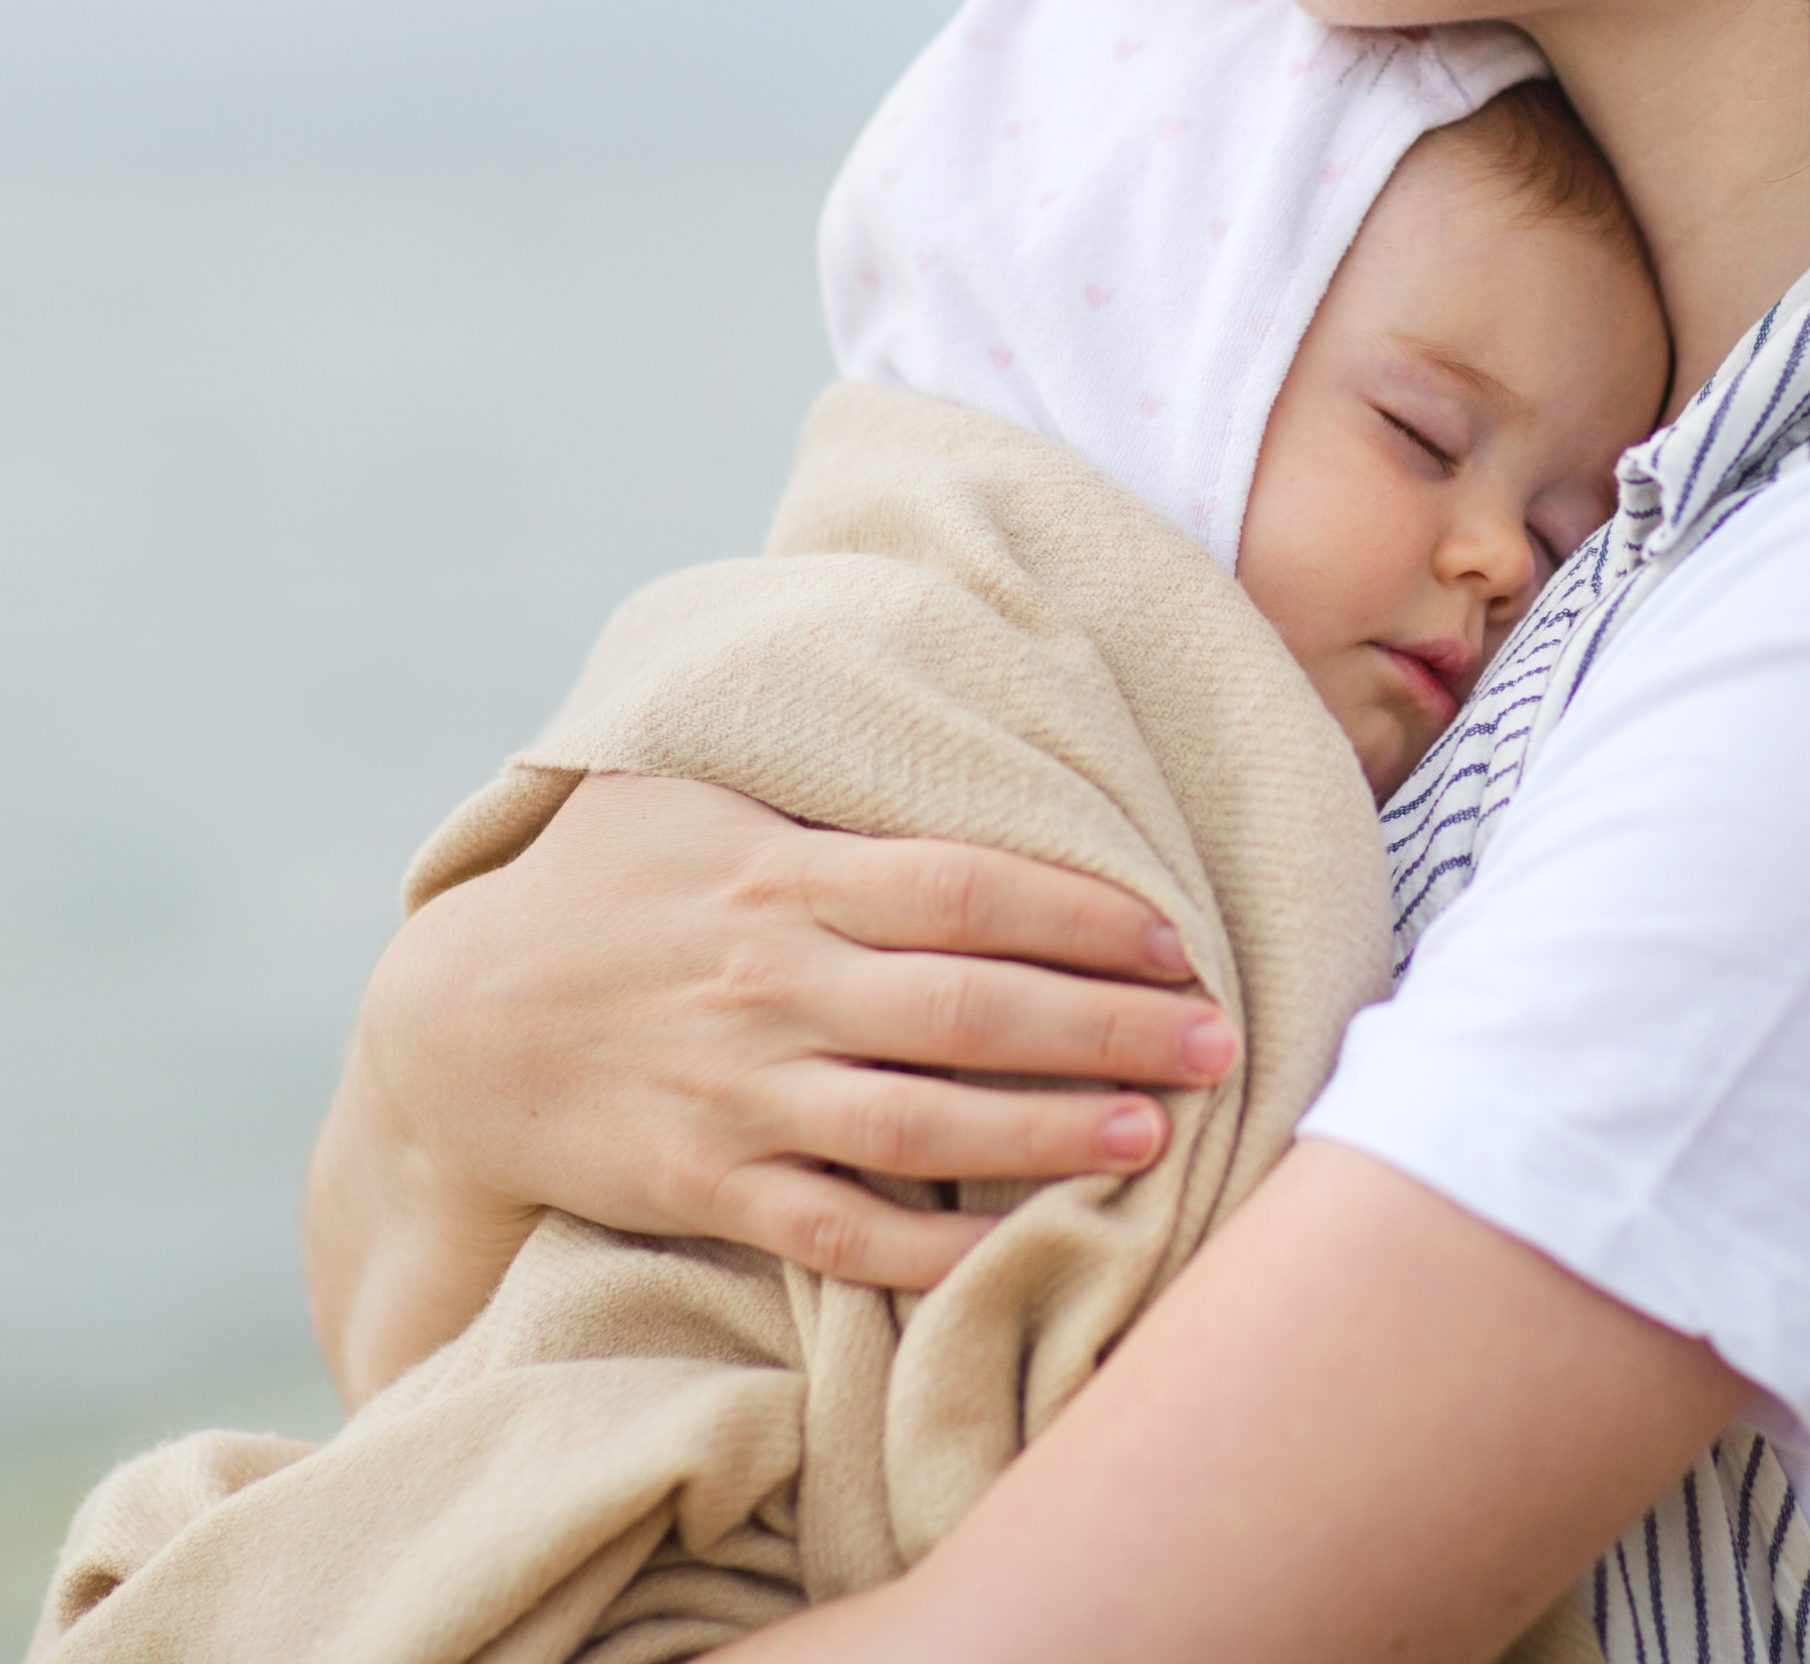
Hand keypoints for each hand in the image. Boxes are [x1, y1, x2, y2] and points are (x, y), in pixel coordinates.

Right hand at [308, 773, 1234, 1393]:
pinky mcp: (706, 1185)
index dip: (1084, 913)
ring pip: (920, 1121)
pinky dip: (929, 1244)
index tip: (1178, 935)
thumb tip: (943, 698)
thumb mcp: (687, 789)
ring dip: (1047, 1132)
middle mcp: (771, 981)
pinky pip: (836, 1229)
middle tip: (1221, 1038)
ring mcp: (739, 1091)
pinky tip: (1017, 1243)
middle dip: (1108, 1025)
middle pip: (972, 1007)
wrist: (455, 1026)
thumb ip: (813, 773)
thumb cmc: (601, 884)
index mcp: (782, 872)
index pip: (967, 888)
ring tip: (1158, 1134)